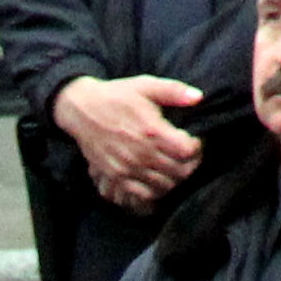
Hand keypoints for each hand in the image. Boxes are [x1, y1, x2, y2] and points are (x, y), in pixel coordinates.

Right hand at [54, 75, 204, 212]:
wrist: (82, 109)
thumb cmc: (116, 95)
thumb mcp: (146, 85)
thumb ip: (174, 91)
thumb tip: (199, 97)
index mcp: (152, 130)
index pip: (187, 151)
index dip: (196, 148)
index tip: (193, 142)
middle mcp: (142, 153)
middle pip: (179, 171)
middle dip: (190, 165)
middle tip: (188, 158)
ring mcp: (128, 168)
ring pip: (164, 186)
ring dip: (174, 180)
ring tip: (174, 168)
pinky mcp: (116, 176)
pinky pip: (142, 195)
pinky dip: (155, 192)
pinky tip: (157, 180)